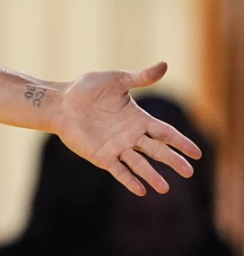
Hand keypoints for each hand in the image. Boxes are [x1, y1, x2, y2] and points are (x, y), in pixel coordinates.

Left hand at [53, 61, 200, 195]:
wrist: (60, 101)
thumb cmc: (86, 89)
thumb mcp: (117, 80)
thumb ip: (141, 78)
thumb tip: (164, 65)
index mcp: (138, 119)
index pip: (165, 133)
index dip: (181, 142)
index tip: (197, 153)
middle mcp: (130, 136)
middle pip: (157, 150)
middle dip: (173, 160)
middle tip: (189, 172)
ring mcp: (116, 147)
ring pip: (139, 163)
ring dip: (152, 175)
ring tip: (165, 188)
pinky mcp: (101, 155)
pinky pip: (118, 170)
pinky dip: (129, 180)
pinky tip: (141, 190)